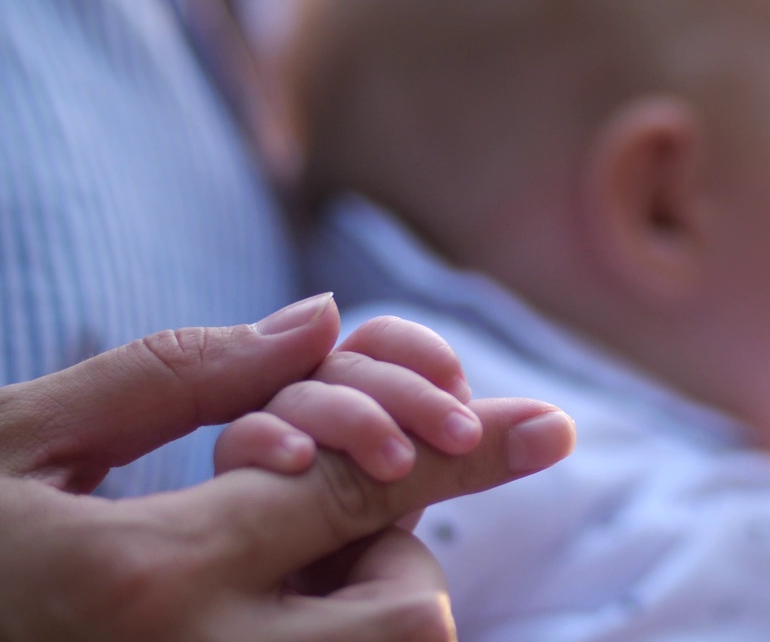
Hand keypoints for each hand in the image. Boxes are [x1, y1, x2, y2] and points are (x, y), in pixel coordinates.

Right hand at [0, 295, 575, 640]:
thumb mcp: (15, 445)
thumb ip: (172, 379)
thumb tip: (313, 321)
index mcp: (144, 577)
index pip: (350, 490)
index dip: (464, 450)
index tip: (551, 426)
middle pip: (403, 617)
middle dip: (401, 555)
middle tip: (327, 521)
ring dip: (372, 609)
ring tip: (277, 580)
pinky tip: (269, 613)